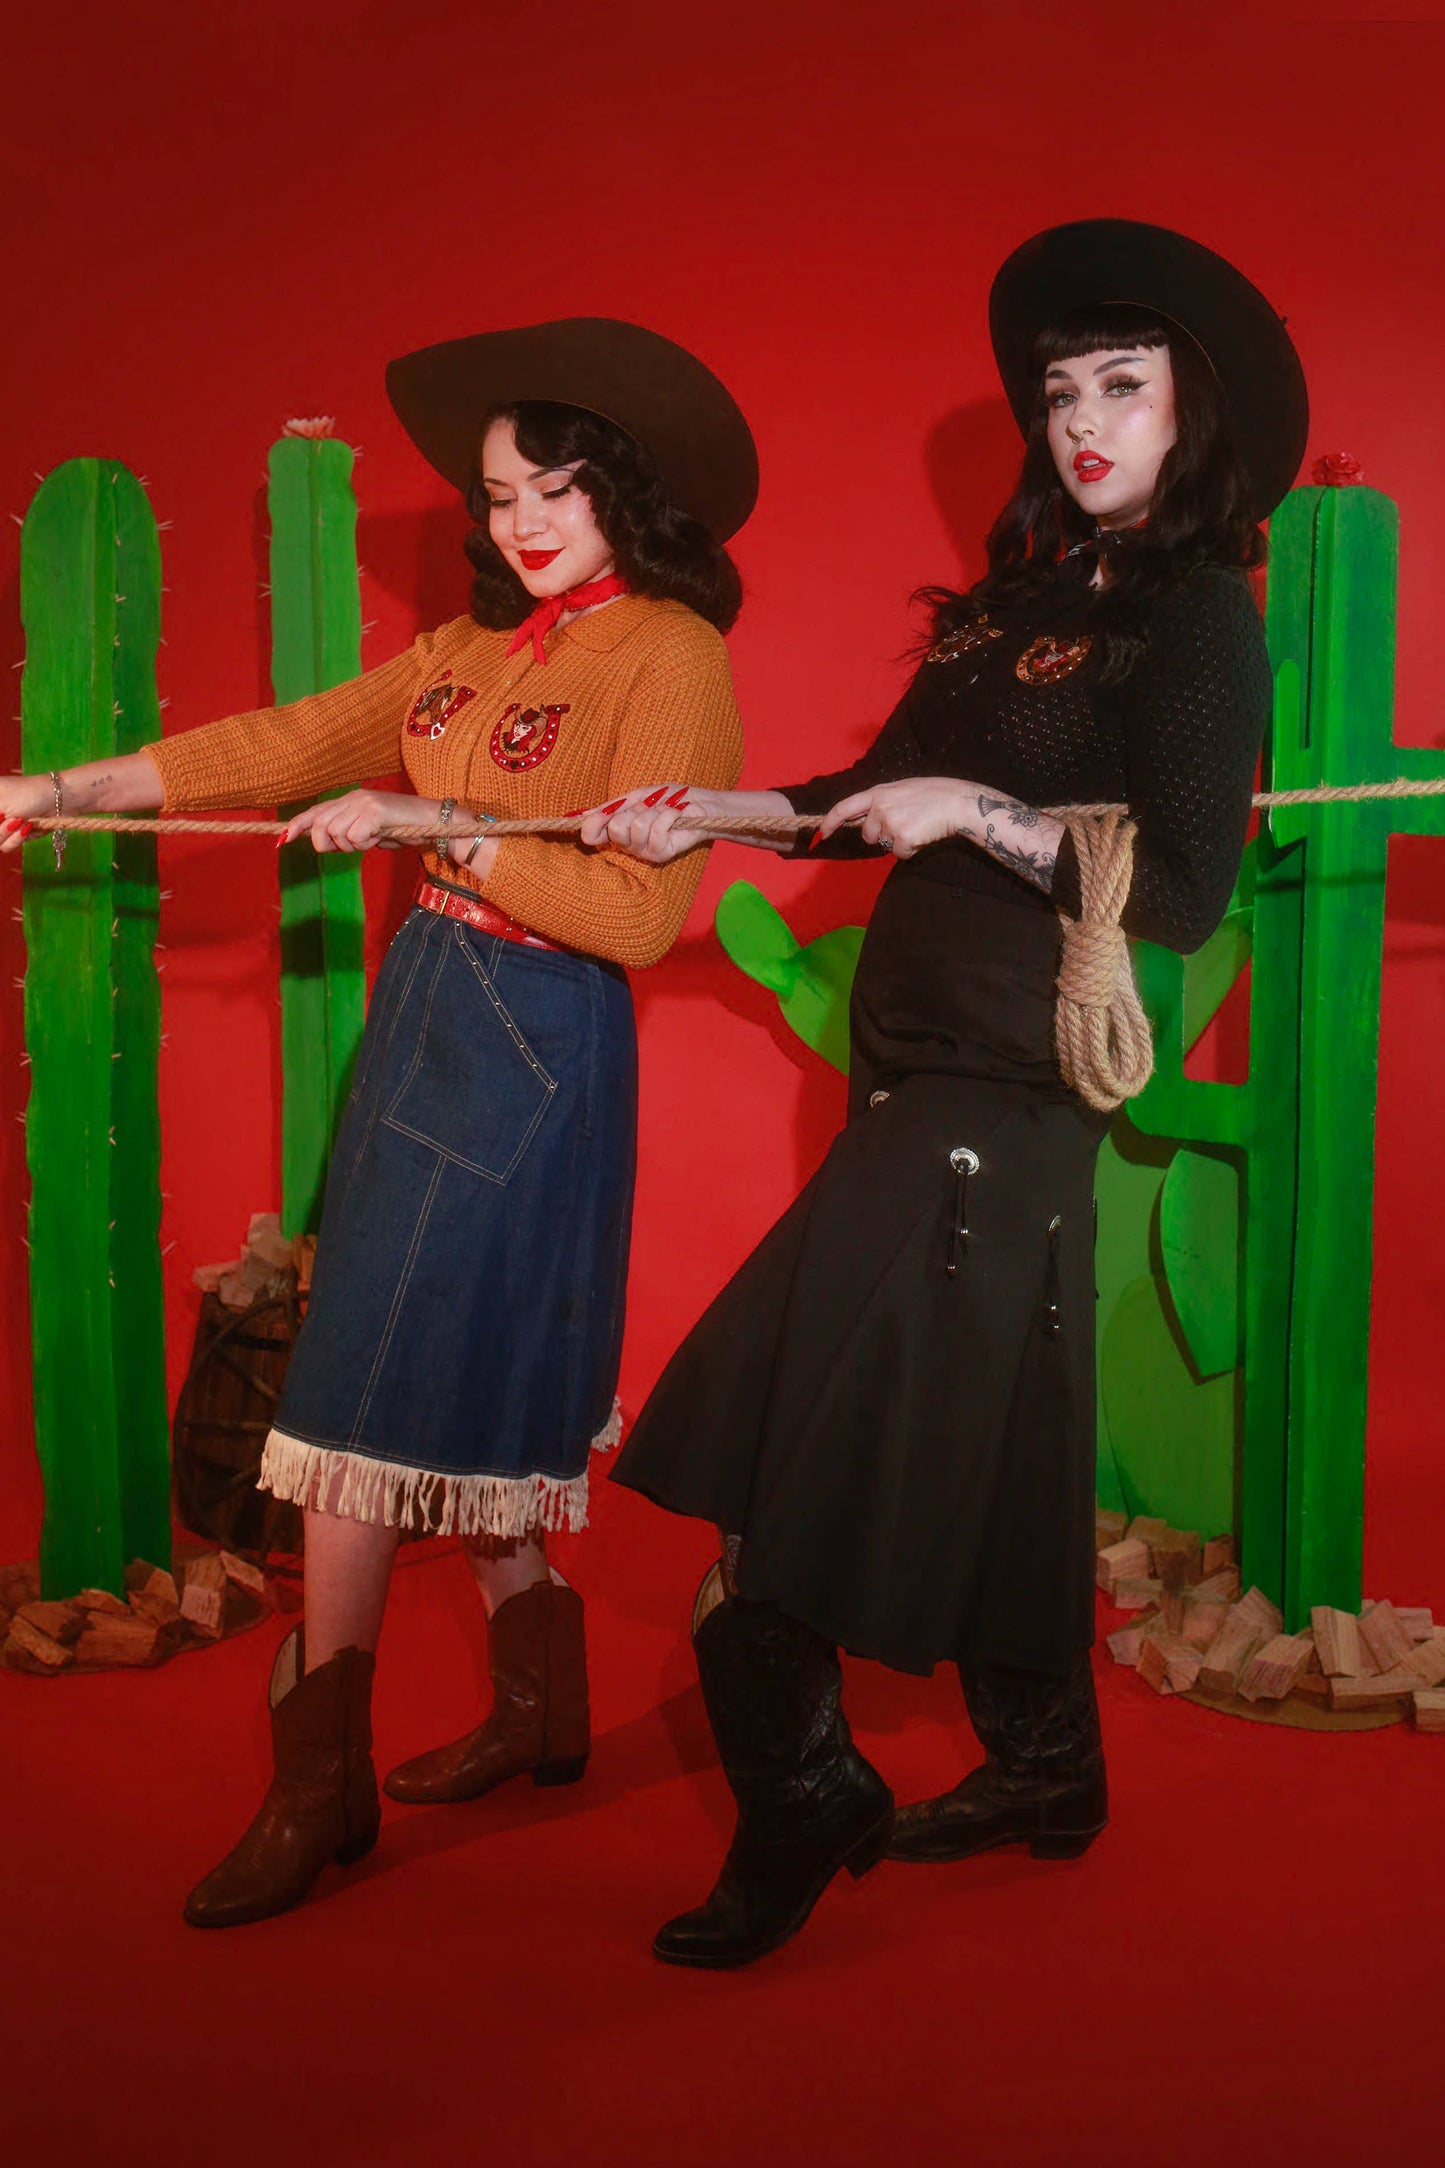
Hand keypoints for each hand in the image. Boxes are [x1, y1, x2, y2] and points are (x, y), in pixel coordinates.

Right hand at [0, 775, 55, 855]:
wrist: (58, 800)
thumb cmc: (26, 793)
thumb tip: (0, 821)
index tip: (5, 819)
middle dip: (0, 829)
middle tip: (12, 818)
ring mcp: (1, 827)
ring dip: (9, 833)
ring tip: (21, 819)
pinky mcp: (14, 836)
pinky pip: (7, 847)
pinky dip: (18, 838)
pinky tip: (28, 825)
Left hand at [278, 790, 444, 853]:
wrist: (433, 821)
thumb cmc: (403, 829)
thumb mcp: (369, 832)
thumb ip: (347, 833)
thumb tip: (325, 842)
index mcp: (349, 800)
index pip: (316, 812)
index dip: (297, 825)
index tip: (282, 839)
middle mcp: (352, 798)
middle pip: (320, 825)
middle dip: (329, 844)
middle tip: (353, 847)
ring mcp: (363, 802)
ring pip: (336, 833)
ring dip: (353, 845)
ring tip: (372, 839)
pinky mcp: (374, 810)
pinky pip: (354, 836)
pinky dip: (365, 843)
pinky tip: (379, 837)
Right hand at [578, 783, 712, 863]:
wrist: (700, 804)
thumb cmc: (670, 799)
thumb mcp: (639, 797)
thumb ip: (613, 806)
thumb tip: (585, 814)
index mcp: (618, 830)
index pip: (592, 836)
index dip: (592, 825)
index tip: (602, 814)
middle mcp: (627, 844)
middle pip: (615, 829)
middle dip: (633, 810)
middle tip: (649, 808)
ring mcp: (643, 851)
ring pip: (636, 827)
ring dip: (653, 812)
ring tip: (665, 812)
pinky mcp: (660, 854)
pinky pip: (655, 830)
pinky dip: (667, 815)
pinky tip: (675, 815)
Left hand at [816, 777, 973, 856]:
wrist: (956, 802)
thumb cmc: (933, 795)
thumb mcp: (902, 790)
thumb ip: (882, 802)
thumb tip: (868, 819)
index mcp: (878, 793)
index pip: (845, 806)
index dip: (832, 820)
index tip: (823, 832)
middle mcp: (880, 806)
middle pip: (867, 834)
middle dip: (882, 835)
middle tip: (906, 823)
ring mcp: (890, 822)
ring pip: (885, 845)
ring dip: (898, 841)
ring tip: (917, 826)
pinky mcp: (901, 837)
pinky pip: (899, 854)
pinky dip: (911, 849)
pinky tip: (923, 835)